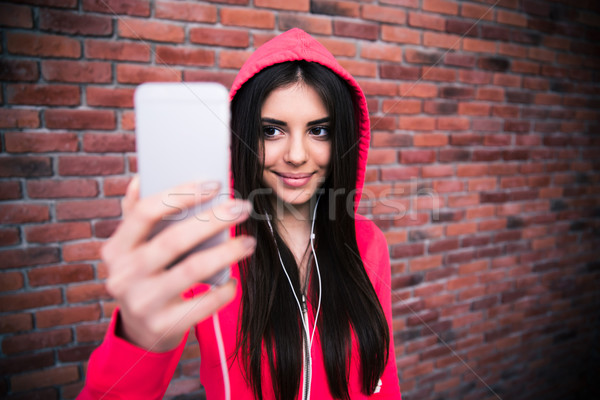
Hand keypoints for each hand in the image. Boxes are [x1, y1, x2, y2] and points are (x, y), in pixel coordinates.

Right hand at [101, 177, 254, 350]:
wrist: (140, 331)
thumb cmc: (145, 276)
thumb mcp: (133, 250)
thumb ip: (137, 216)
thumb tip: (142, 179)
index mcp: (116, 249)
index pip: (145, 213)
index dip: (180, 195)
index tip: (215, 183)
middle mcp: (124, 276)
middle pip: (174, 240)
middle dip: (213, 220)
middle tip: (242, 207)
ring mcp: (142, 303)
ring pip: (192, 270)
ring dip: (226, 253)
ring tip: (248, 242)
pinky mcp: (163, 326)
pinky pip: (202, 305)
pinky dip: (223, 291)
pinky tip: (234, 281)